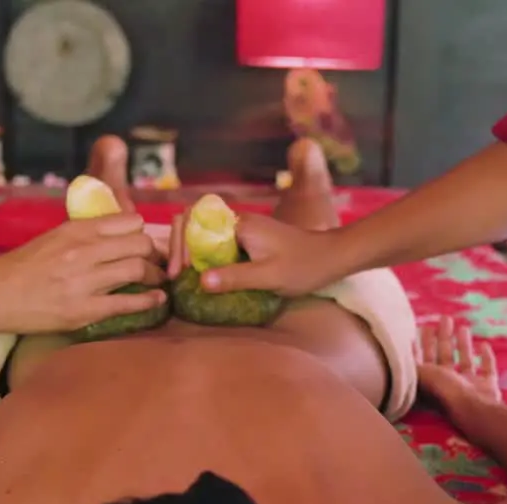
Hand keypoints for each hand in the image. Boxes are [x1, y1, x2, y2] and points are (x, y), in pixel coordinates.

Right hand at [0, 214, 166, 332]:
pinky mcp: (82, 310)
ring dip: (155, 276)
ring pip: (138, 269)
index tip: (146, 243)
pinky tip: (158, 300)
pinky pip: (126, 303)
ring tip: (158, 281)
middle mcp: (82, 250)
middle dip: (155, 254)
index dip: (143, 232)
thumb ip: (84, 235)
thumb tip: (119, 234)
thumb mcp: (53, 238)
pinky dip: (149, 301)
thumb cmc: (20, 267)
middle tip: (158, 263)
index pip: (128, 221)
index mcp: (75, 229)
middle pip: (139, 244)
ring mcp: (83, 280)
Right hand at [168, 213, 341, 295]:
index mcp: (239, 224)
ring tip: (184, 276)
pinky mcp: (248, 238)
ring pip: (203, 232)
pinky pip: (217, 242)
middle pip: (193, 223)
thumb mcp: (268, 277)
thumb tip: (201, 281)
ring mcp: (243, 228)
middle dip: (178, 246)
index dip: (179, 246)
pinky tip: (202, 274)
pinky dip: (204, 255)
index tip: (178, 272)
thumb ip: (235, 277)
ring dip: (189, 251)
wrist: (332, 257)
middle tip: (174, 275)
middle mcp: (237, 221)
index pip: (193, 222)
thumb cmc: (304, 266)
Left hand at [415, 316, 500, 411]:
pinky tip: (484, 344)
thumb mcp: (419, 374)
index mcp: (430, 383)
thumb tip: (398, 348)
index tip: (418, 328)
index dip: (419, 346)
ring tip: (462, 326)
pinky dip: (486, 358)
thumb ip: (410, 361)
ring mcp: (470, 387)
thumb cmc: (442, 392)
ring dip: (463, 344)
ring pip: (466, 361)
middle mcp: (449, 385)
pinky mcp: (488, 387)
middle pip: (444, 357)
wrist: (472, 409)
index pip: (421, 361)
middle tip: (444, 318)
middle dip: (443, 338)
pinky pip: (487, 369)